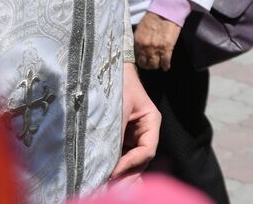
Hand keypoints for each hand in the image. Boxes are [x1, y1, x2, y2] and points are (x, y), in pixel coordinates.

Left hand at [109, 63, 159, 182]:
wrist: (106, 68)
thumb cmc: (117, 83)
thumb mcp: (118, 108)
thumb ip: (116, 133)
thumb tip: (108, 161)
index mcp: (151, 123)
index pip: (147, 151)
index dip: (131, 164)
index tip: (112, 171)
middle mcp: (144, 133)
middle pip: (140, 162)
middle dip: (126, 174)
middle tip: (108, 184)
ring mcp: (132, 138)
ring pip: (130, 163)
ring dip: (119, 174)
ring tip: (103, 183)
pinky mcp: (119, 140)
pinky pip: (119, 157)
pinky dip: (112, 166)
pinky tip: (101, 174)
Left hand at [133, 11, 181, 71]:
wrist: (166, 10)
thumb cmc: (153, 16)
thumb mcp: (141, 28)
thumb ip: (139, 39)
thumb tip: (139, 48)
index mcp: (137, 41)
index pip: (136, 57)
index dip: (140, 61)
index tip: (143, 61)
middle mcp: (145, 47)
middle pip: (145, 63)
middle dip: (148, 65)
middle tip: (151, 65)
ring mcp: (156, 49)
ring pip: (154, 64)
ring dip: (156, 66)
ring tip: (158, 65)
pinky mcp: (167, 48)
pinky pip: (165, 61)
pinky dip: (166, 66)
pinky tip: (166, 67)